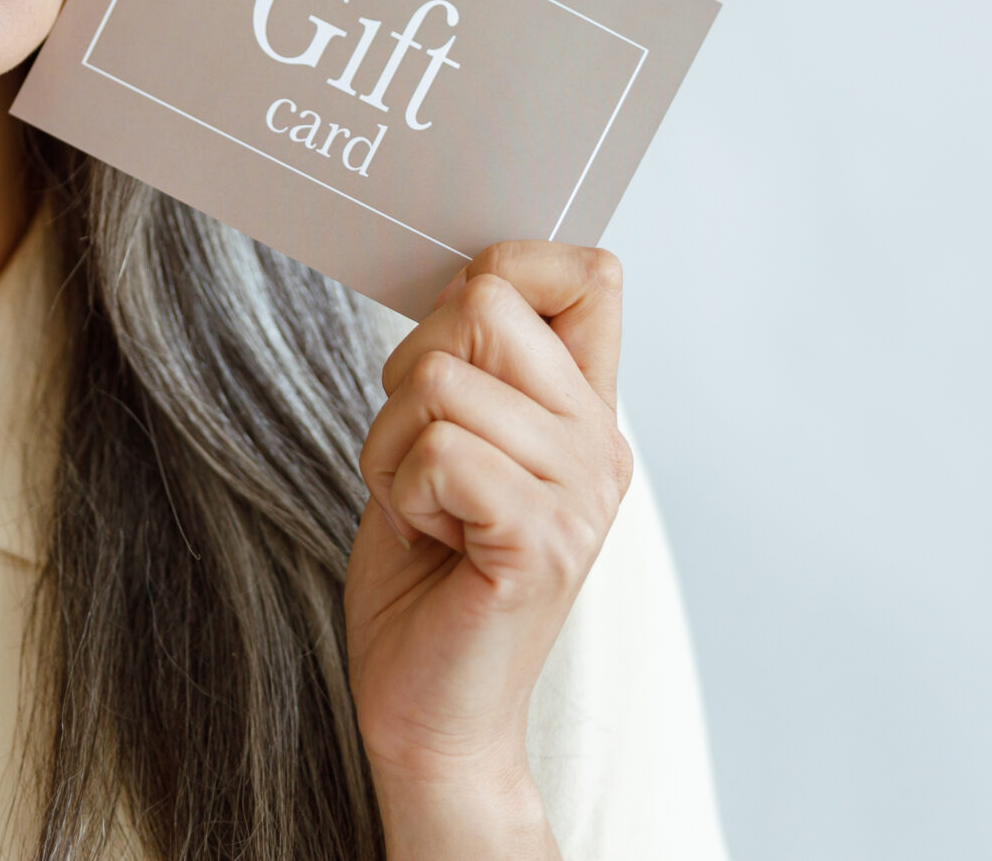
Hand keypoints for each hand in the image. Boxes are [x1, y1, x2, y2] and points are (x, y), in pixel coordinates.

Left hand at [345, 242, 631, 859]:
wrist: (431, 717)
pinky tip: (433, 542)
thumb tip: (468, 281)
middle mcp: (600, 444)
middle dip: (410, 372)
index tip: (457, 351)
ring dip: (391, 447)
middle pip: (484, 303)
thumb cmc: (428, 581)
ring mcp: (579, 493)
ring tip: (425, 510)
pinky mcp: (541, 541)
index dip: (501, 274)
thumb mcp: (456, 443)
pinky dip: (401, 492)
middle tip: (421, 460)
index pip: (588, 272)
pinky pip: (439, 453)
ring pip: (438, 380)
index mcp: (587, 412)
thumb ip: (477, 366)